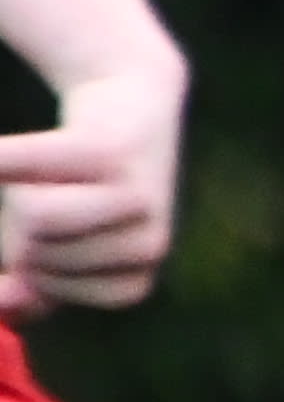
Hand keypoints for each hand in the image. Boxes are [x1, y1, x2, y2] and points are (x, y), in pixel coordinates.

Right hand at [0, 65, 182, 317]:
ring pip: (31, 213)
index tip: (61, 229)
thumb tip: (6, 300)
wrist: (130, 102)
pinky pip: (17, 162)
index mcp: (135, 281)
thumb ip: (25, 289)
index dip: (30, 257)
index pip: (42, 287)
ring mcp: (136, 200)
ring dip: (18, 185)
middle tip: (58, 187)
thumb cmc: (80, 189)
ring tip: (54, 168)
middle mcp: (150, 248)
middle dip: (21, 218)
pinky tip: (0, 156)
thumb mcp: (53, 247)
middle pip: (31, 249)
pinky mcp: (106, 150)